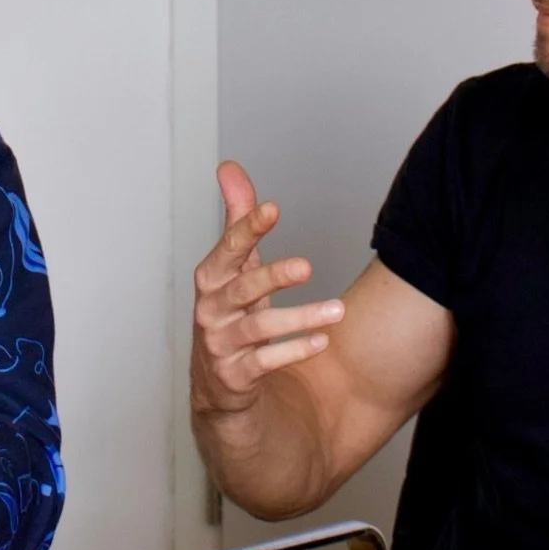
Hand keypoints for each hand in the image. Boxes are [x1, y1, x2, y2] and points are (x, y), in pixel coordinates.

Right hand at [190, 160, 345, 417]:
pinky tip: (322, 341)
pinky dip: (293, 351)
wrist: (217, 380)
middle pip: (241, 288)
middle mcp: (212, 309)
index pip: (228, 248)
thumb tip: (229, 168)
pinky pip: (265, 362)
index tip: (273, 209)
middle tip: (307, 266)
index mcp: (212, 278)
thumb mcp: (234, 266)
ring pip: (259, 328)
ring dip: (299, 318)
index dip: (247, 228)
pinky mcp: (236, 374)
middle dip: (273, 275)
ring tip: (336, 310)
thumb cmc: (231, 312)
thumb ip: (237, 219)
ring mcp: (222, 343)